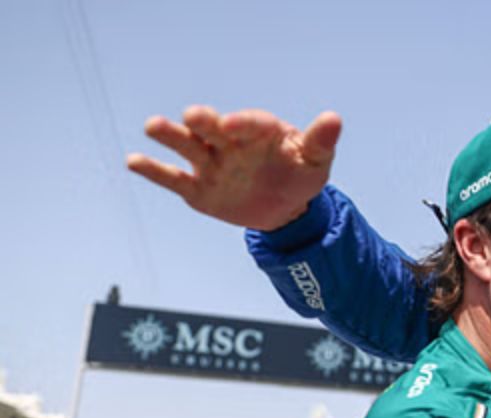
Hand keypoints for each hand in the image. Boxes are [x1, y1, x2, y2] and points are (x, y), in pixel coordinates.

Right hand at [126, 106, 341, 230]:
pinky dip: (154, 170)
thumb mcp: (315, 161)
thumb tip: (334, 118)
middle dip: (203, 121)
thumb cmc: (300, 174)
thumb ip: (320, 142)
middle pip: (212, 128)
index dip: (242, 123)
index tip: (231, 125)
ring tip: (154, 126)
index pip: (249, 123)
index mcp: (258, 131)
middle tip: (193, 116)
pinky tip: (133, 160)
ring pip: (187, 146)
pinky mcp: (198, 189)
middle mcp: (229, 142)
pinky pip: (174, 179)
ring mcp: (211, 164)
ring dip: (171, 136)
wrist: (285, 206)